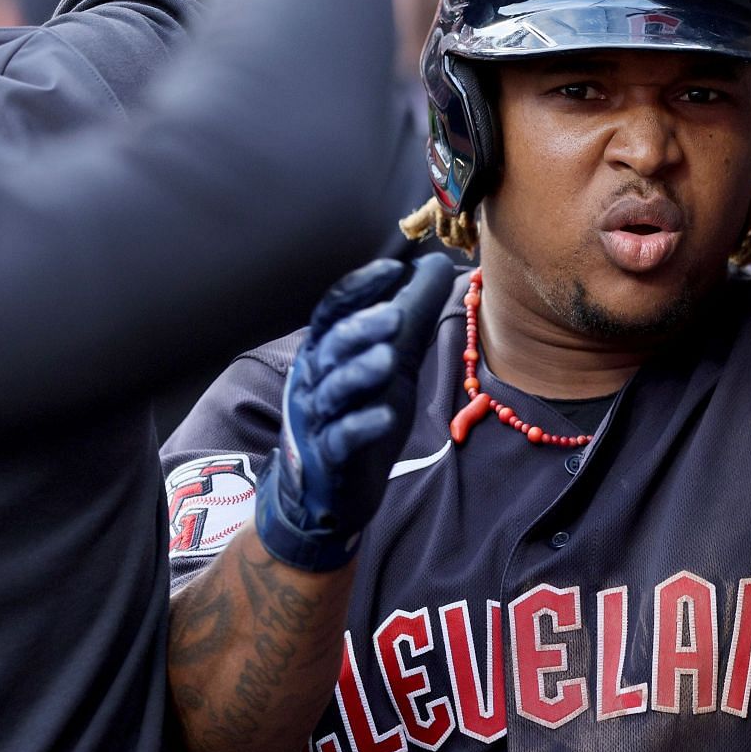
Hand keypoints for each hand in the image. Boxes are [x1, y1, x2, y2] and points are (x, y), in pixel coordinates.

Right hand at [256, 255, 451, 570]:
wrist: (329, 486)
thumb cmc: (359, 410)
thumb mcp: (390, 359)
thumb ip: (410, 317)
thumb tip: (436, 265)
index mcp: (325, 348)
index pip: (335, 308)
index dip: (360, 287)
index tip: (392, 267)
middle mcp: (314, 378)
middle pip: (331, 346)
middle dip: (361, 328)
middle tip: (394, 314)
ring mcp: (317, 418)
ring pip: (333, 390)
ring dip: (359, 373)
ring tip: (387, 358)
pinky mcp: (329, 455)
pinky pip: (341, 437)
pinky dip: (361, 426)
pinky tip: (384, 417)